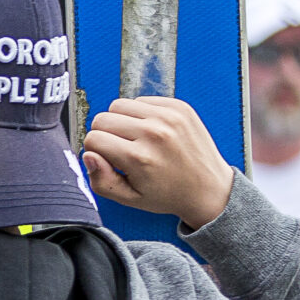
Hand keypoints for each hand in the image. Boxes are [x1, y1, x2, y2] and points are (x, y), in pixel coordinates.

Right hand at [82, 95, 235, 229]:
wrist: (209, 189)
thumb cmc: (168, 194)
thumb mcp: (128, 199)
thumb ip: (100, 180)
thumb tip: (89, 155)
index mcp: (139, 158)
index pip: (93, 139)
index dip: (96, 151)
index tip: (111, 161)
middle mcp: (154, 133)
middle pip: (102, 119)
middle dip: (105, 135)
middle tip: (122, 150)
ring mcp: (169, 117)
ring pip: (118, 105)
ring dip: (121, 121)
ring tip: (135, 139)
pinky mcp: (179, 107)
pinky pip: (140, 100)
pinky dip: (139, 114)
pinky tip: (150, 131)